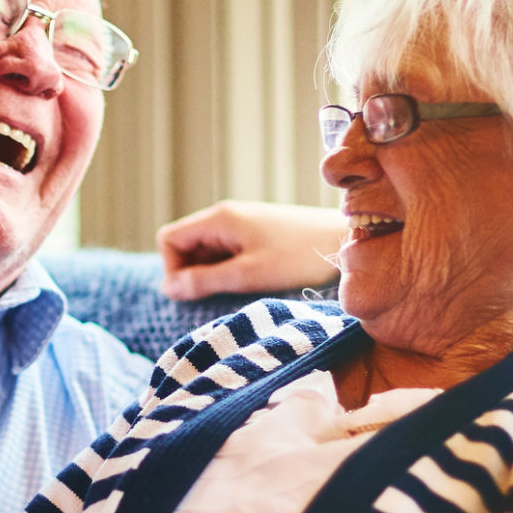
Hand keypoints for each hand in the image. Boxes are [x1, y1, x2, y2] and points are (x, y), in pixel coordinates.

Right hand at [156, 200, 345, 301]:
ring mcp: (241, 223)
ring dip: (212, 273)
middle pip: (186, 244)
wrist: (343, 240)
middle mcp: (226, 216)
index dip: (172, 268)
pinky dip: (228, 268)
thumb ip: (204, 280)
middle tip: (216, 296)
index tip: (192, 293)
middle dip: (191, 273)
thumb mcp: (247, 274)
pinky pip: (226, 251)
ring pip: (206, 250)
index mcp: (219, 219)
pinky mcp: (256, 233)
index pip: (169, 239)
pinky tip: (249, 281)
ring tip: (237, 289)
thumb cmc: (299, 257)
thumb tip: (169, 287)